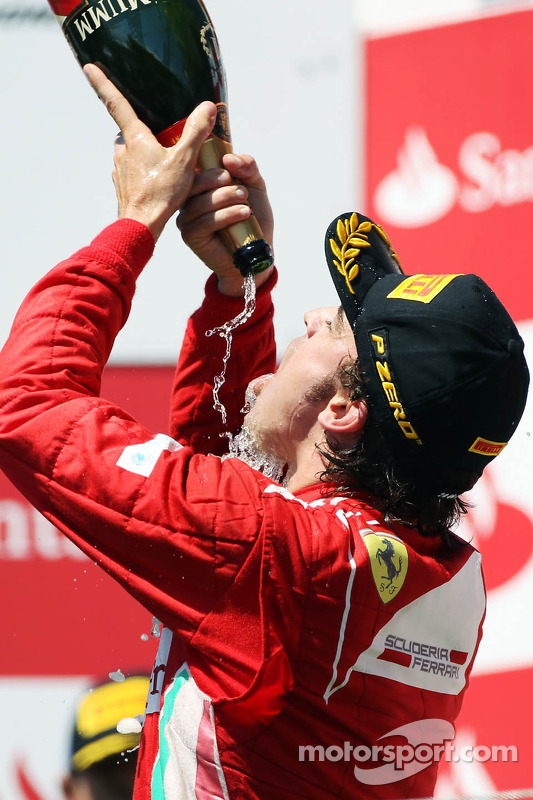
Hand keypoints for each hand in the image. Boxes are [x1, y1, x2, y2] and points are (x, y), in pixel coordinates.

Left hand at [83, 64, 216, 240]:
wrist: (141, 226)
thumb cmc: (161, 193)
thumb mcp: (184, 160)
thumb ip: (196, 132)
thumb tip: (207, 107)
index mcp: (135, 138)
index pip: (116, 102)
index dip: (102, 82)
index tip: (89, 66)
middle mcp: (122, 151)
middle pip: (131, 130)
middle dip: (144, 130)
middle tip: (164, 137)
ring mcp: (120, 169)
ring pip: (132, 152)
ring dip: (146, 153)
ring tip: (167, 164)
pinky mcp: (123, 186)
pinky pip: (133, 171)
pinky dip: (144, 172)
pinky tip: (159, 182)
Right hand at [176, 153, 273, 295]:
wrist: (256, 250)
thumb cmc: (253, 217)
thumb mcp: (254, 186)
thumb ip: (247, 167)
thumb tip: (228, 158)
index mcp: (199, 185)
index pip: (193, 167)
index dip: (207, 163)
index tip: (229, 170)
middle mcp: (187, 200)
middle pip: (194, 183)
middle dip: (217, 181)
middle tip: (240, 188)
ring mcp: (186, 218)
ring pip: (199, 202)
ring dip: (225, 198)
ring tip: (245, 199)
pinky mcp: (190, 236)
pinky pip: (204, 222)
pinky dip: (226, 215)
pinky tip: (243, 213)